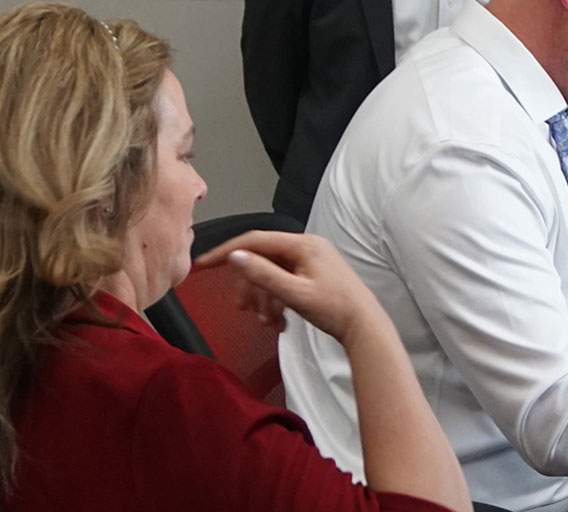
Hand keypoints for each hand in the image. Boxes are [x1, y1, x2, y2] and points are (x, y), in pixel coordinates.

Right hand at [194, 230, 376, 348]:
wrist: (364, 327)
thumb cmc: (334, 309)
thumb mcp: (294, 294)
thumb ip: (264, 274)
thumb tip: (235, 256)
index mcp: (303, 244)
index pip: (255, 240)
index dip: (227, 251)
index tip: (203, 265)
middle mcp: (306, 246)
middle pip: (262, 259)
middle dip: (250, 286)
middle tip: (244, 309)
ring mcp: (311, 260)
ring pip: (271, 274)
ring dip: (264, 299)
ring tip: (268, 322)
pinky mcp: (313, 274)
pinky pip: (284, 282)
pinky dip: (276, 301)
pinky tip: (278, 323)